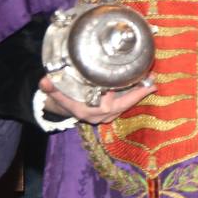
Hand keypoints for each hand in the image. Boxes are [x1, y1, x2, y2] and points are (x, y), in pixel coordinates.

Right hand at [39, 76, 154, 124]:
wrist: (64, 108)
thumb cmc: (62, 97)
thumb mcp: (56, 92)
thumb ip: (51, 87)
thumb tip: (44, 82)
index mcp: (87, 111)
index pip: (104, 105)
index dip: (113, 96)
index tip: (123, 84)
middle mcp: (100, 116)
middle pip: (123, 106)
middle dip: (137, 94)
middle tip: (151, 83)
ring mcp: (107, 117)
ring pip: (127, 105)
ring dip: (140, 93)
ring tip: (152, 81)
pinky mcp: (113, 113)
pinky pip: (127, 104)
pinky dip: (137, 94)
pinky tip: (147, 84)